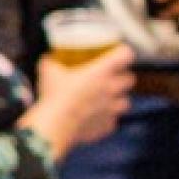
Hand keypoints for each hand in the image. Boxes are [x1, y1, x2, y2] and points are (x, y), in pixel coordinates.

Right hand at [21, 47, 141, 157]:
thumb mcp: (49, 71)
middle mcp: (111, 89)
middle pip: (130, 79)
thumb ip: (52, 63)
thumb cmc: (54, 96)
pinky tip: (95, 118)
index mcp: (101, 71)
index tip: (118, 53)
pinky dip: (106, 119)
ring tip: (106, 100)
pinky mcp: (107, 126)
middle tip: (112, 77)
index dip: (123, 53)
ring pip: (125, 102)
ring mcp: (111, 109)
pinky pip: (112, 121)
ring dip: (118, 100)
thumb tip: (48, 59)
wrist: (55, 125)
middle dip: (123, 77)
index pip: (125, 55)